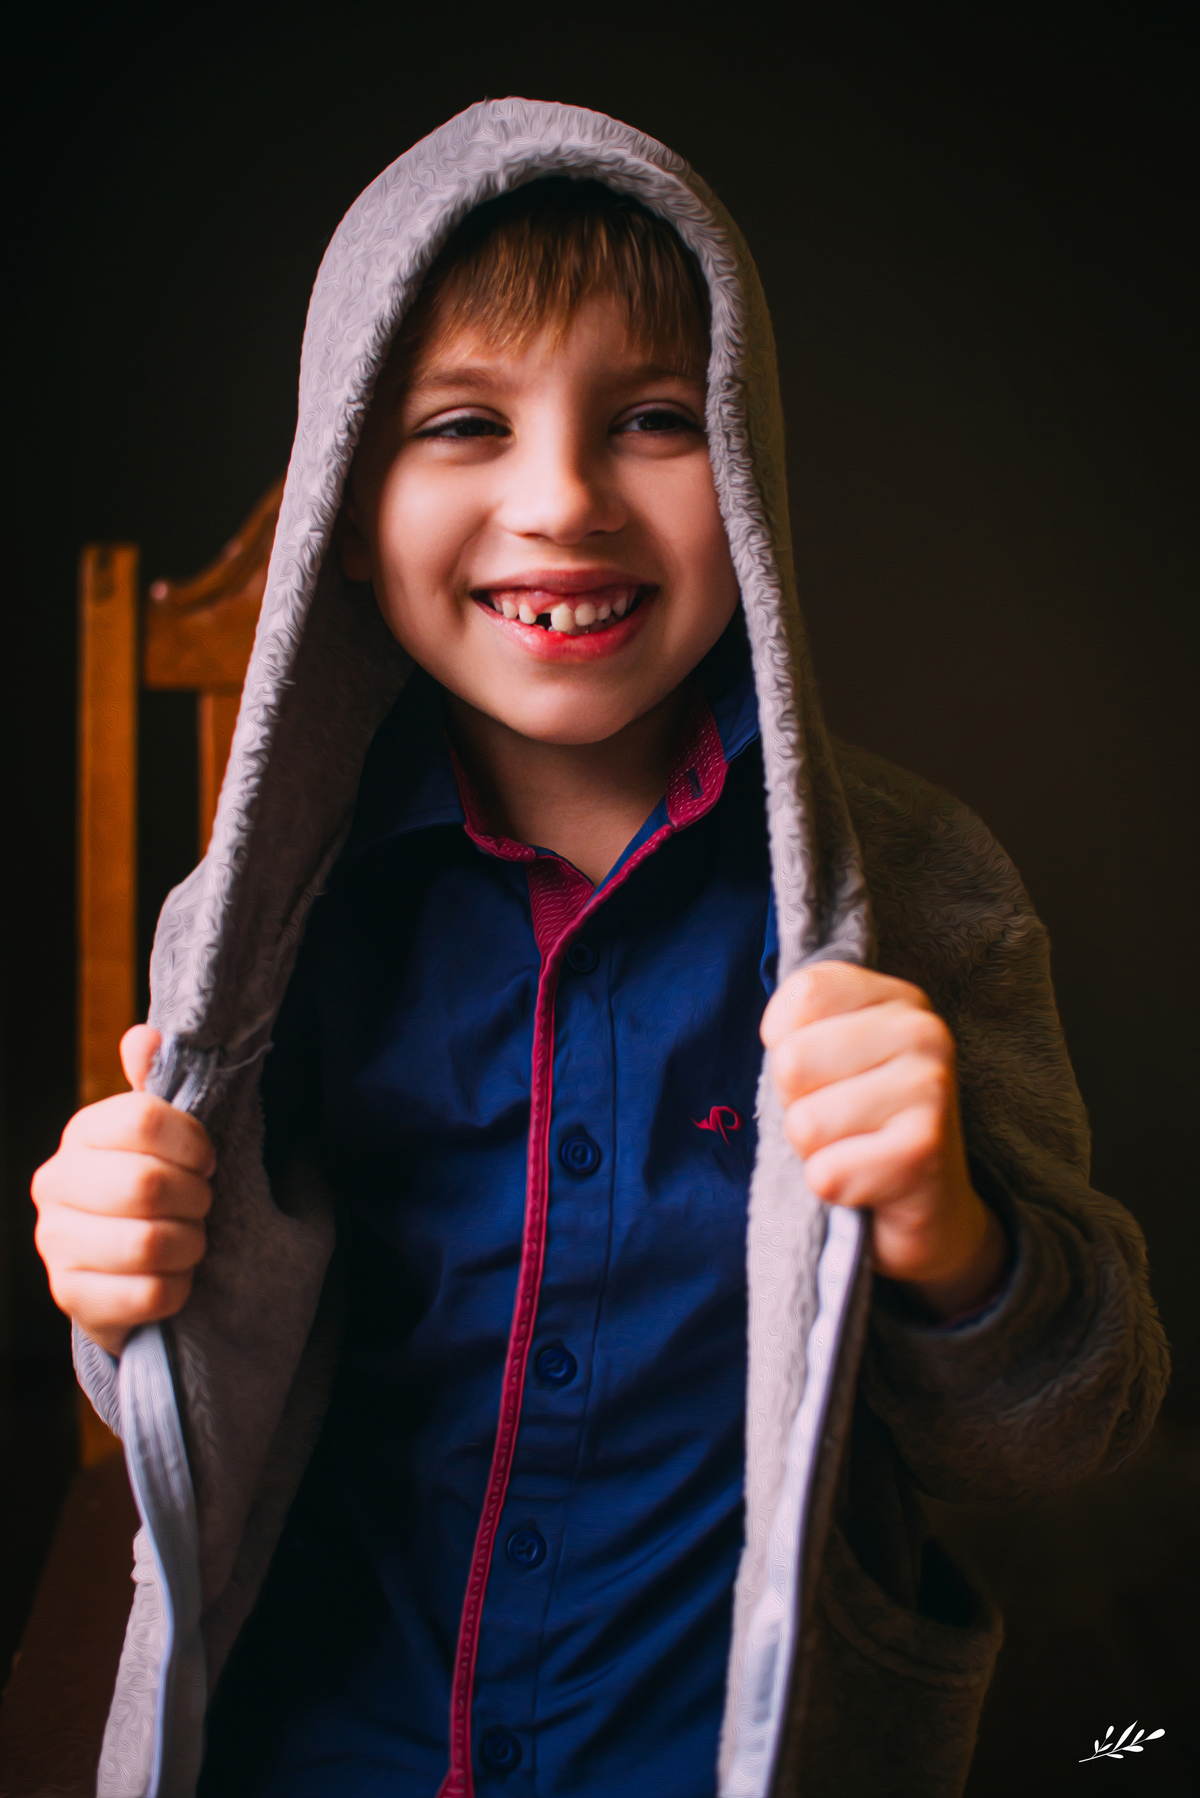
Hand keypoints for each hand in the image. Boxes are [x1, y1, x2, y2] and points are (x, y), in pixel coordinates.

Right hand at [31, 1026, 214, 1356]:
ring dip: (189, 1245)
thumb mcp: (162, 1136)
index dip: (193, 1142)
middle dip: (196, 1200)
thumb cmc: (151, 1191)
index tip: (208, 1161)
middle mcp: (55, 1183)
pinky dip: (178, 1288)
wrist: (124, 1270)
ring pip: (150, 1243)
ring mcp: (55, 1243)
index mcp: (83, 1133)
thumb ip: (157, 1086)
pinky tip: (172, 1278)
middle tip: (201, 1207)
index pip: (144, 1119)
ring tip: (188, 1242)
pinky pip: (149, 1294)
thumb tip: (143, 1037)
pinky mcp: (70, 1296)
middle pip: (148, 1185)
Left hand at [761, 963, 1007, 1319]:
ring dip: (814, 1150)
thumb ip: (801, 1028)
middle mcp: (924, 1032)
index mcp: (898, 999)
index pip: (804, 992)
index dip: (785, 1040)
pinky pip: (825, 1174)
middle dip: (796, 1103)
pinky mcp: (925, 1152)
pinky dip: (832, 1188)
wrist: (930, 1204)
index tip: (822, 1069)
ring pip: (804, 1123)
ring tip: (855, 1148)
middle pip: (792, 1061)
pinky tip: (870, 1181)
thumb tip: (777, 1045)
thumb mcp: (833, 1055)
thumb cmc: (862, 1122)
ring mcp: (931, 1090)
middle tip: (840, 1118)